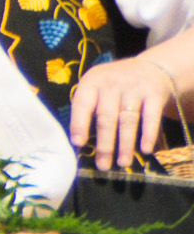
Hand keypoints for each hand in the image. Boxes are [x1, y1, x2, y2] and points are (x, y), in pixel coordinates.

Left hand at [68, 55, 174, 170]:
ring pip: (128, 120)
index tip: (78, 144)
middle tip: (102, 165)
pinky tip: (146, 149)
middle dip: (104, 144)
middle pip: (106, 117)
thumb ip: (87, 108)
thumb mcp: (97, 87)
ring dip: (125, 144)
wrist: (150, 68)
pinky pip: (151, 117)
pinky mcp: (154, 94)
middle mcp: (112, 83)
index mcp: (92, 82)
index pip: (82, 105)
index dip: (79, 124)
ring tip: (123, 163)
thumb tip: (77, 142)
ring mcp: (134, 88)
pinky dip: (148, 134)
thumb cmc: (115, 85)